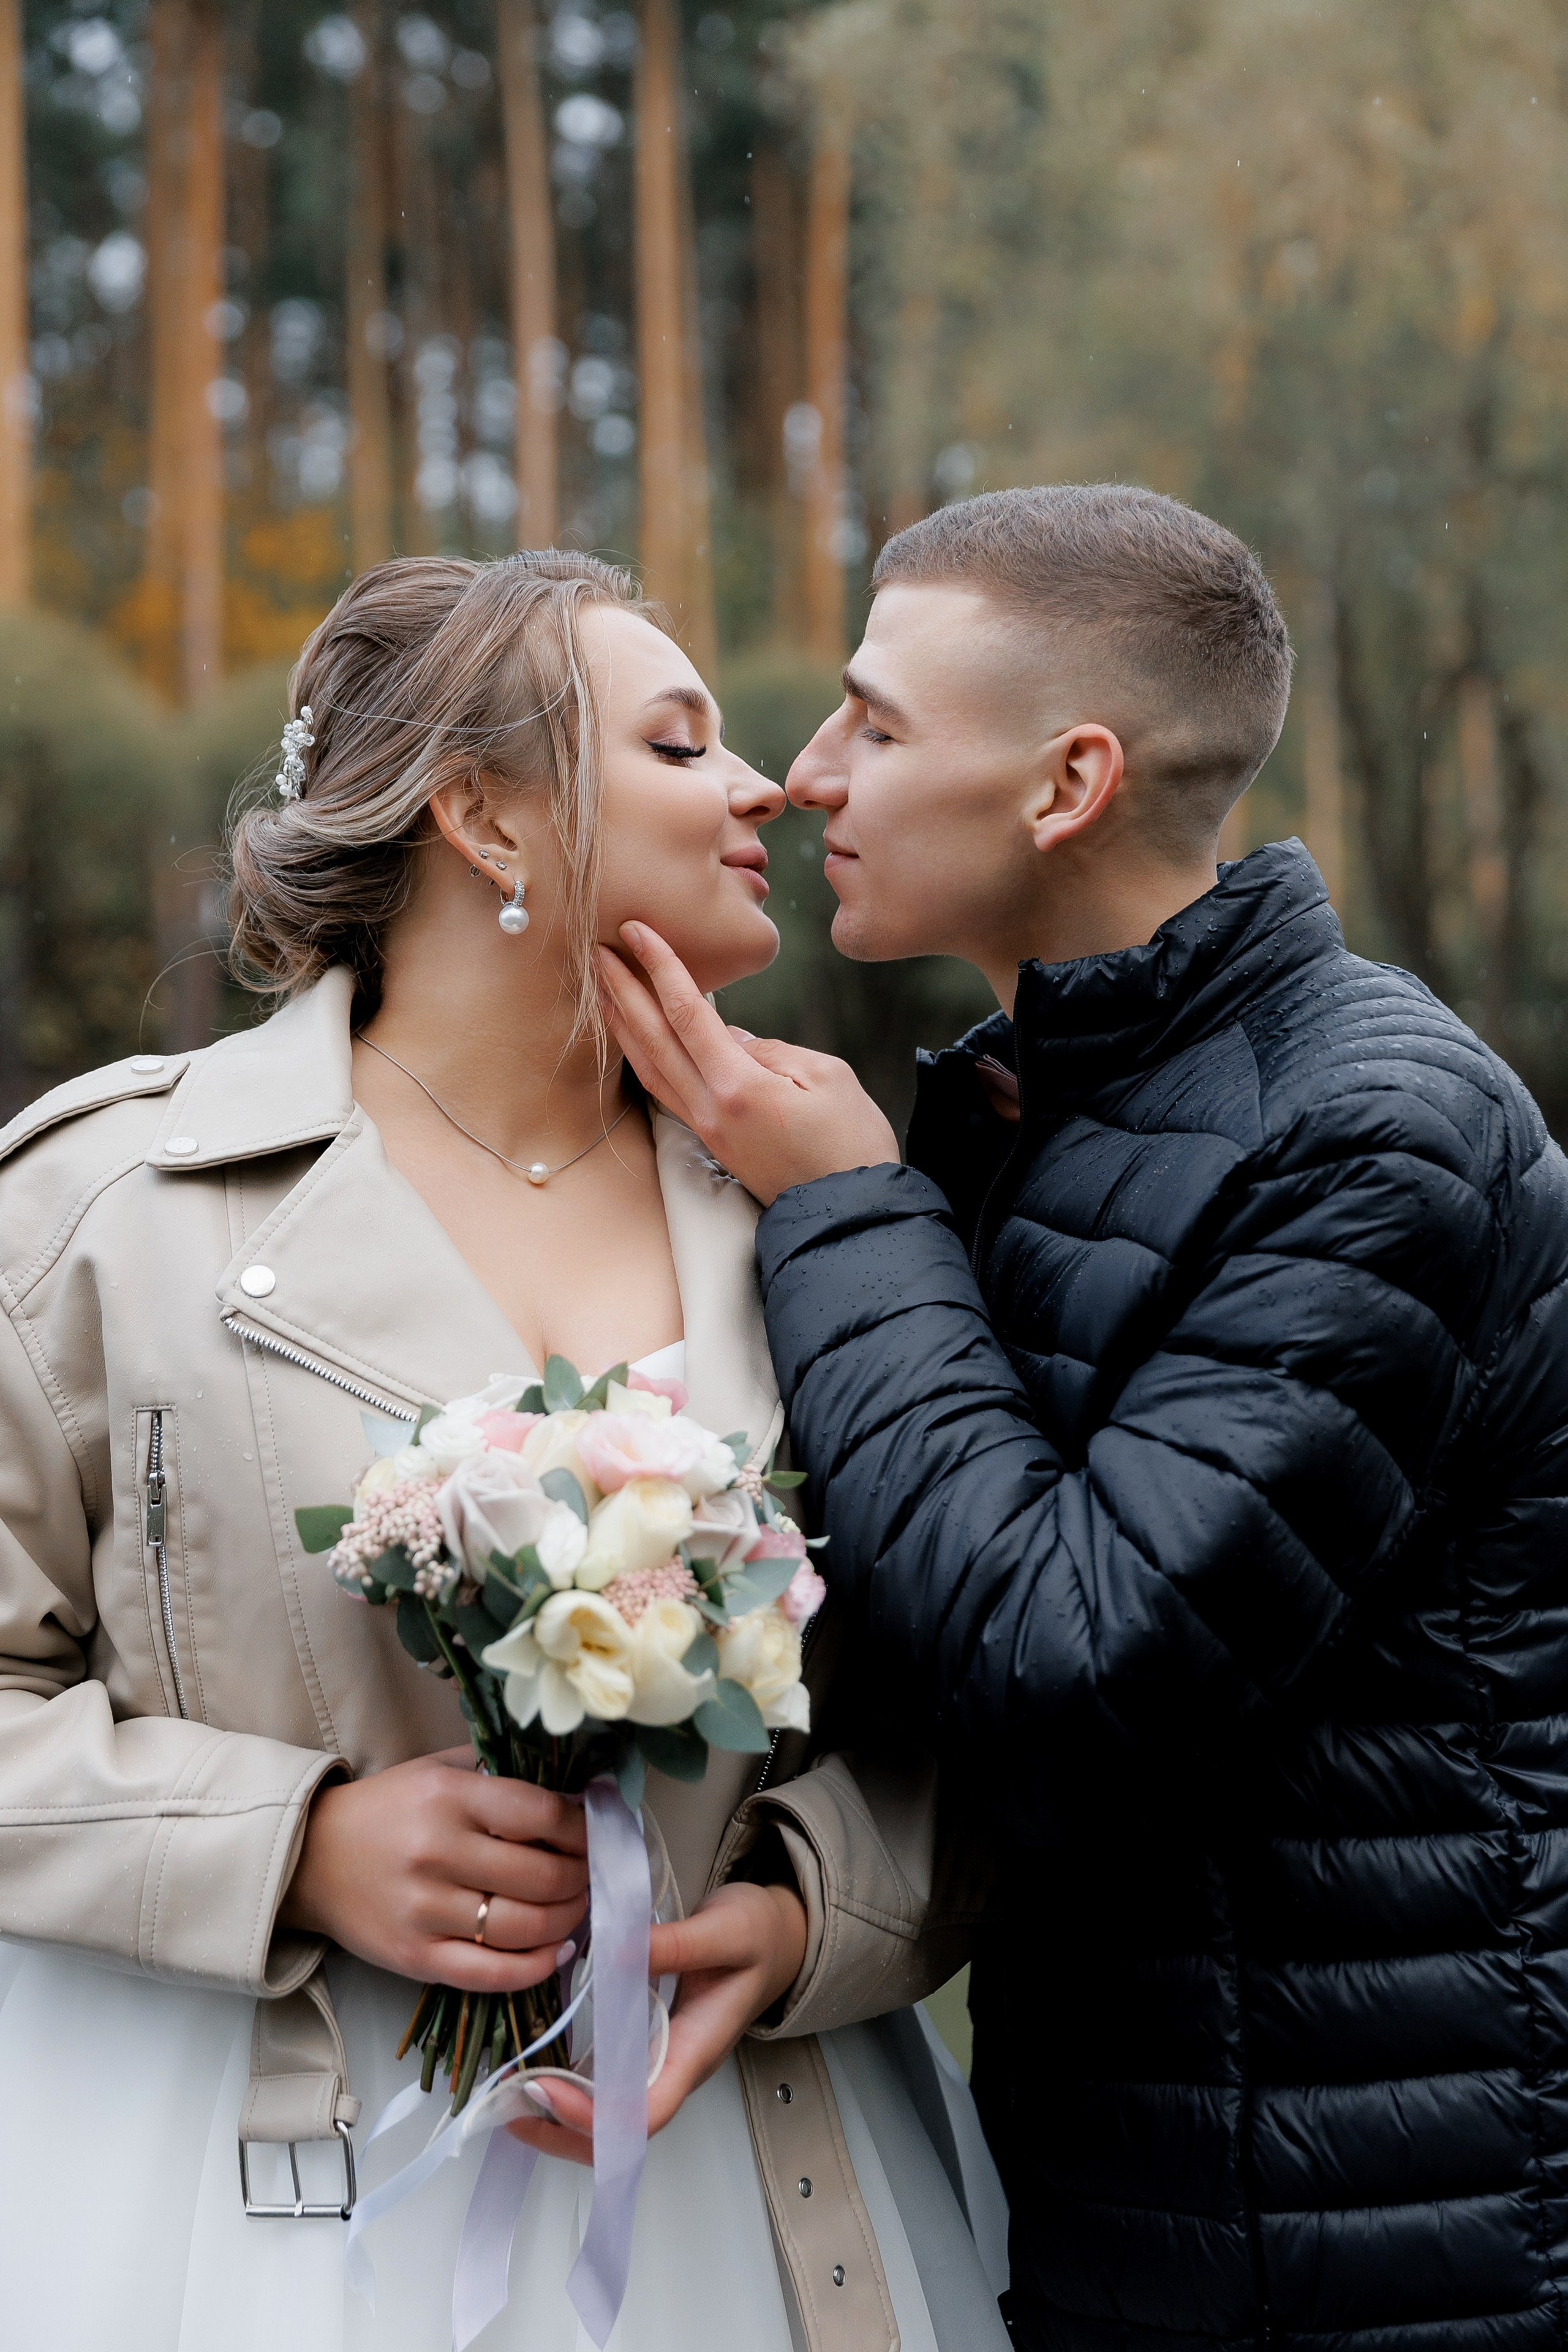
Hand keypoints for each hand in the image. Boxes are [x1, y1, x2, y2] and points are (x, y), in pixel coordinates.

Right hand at [278, 1747, 588, 1993]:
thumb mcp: (440, 1769)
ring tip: (576, 1909)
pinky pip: (491, 1974)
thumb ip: (501, 1775)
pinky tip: (556, 1953)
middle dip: (581, 1878)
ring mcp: (425, 1910)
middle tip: (590, 1875)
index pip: (541, 1815)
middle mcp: (438, 1852)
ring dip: (568, 1921)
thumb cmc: (388, 1809)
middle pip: (542, 1876)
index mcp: (449, 1797)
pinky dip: (535, 1968)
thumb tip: (576, 1792)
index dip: (582, 1829)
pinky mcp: (415, 1957)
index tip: (594, 1833)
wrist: (311, 1858)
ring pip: (524, 1928)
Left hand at [504, 1879, 808, 2165]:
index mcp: (696, 2051)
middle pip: (616, 2133)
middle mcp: (674, 2068)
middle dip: (558, 2130)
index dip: (592, 2116)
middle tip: (505, 2103)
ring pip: (605, 2114)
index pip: (643, 2112)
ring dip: (554, 2113)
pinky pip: (603, 2080)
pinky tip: (533, 2061)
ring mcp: (661, 2060)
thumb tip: (616, 1952)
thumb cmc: (759, 1936)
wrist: (781, 1937)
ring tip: (506, 2088)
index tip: (543, 2089)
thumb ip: (674, 1944)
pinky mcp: (648, 2044)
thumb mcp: (725, 1929)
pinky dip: (565, 2080)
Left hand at [598, 924, 898, 1206]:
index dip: (660, 968)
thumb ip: (773, 1051)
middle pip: (654, 1039)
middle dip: (623, 990)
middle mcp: (710, 1109)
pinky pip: (666, 1091)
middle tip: (597, 951)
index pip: (688, 1014)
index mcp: (738, 1087)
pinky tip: (636, 1043)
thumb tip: (731, 1038)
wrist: (850, 1215)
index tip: (637, 931)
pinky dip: (644, 1059)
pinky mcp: (713, 1143)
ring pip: (650, 1068)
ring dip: (622, 1026)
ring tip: (601, 990)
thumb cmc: (851, 1146)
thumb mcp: (827, 1078)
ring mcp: (707, 1130)